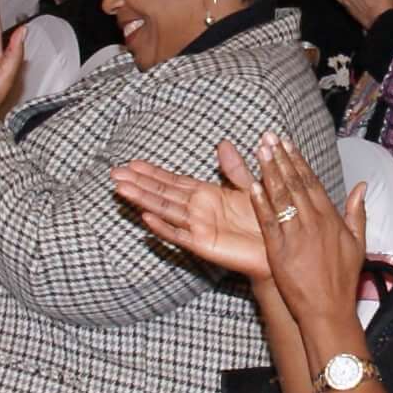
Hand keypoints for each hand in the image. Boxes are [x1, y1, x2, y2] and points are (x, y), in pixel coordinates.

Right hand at [112, 157, 268, 278]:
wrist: (277, 248)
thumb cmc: (265, 221)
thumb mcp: (250, 188)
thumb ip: (235, 168)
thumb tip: (223, 143)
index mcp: (206, 195)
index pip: (172, 181)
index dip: (152, 172)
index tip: (131, 163)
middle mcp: (197, 210)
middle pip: (162, 193)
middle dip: (138, 183)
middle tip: (114, 173)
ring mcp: (197, 227)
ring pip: (164, 210)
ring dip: (143, 199)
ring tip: (122, 189)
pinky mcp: (203, 244)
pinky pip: (179, 235)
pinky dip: (162, 227)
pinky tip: (146, 218)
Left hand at [233, 132, 369, 338]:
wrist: (328, 308)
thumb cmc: (342, 279)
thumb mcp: (358, 243)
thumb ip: (357, 213)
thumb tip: (362, 187)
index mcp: (331, 218)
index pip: (312, 182)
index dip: (298, 161)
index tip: (287, 144)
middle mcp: (314, 222)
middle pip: (295, 183)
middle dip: (281, 158)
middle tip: (269, 138)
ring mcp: (296, 235)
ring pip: (281, 197)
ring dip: (270, 172)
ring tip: (260, 151)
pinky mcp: (279, 250)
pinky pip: (269, 222)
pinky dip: (260, 202)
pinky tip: (252, 185)